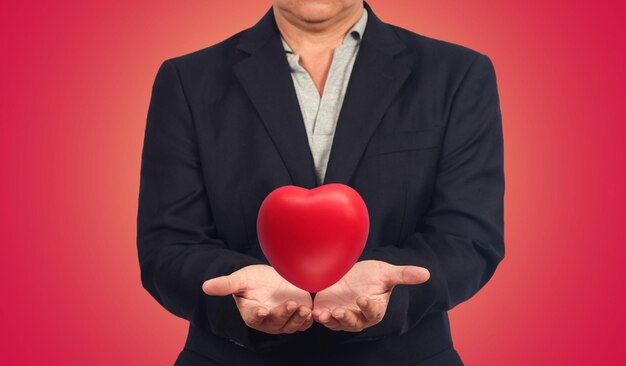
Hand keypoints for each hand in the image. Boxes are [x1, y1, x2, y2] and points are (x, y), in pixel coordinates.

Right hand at [202, 264, 313, 333]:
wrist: (273, 277)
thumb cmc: (254, 279)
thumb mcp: (241, 279)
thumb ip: (226, 284)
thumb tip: (205, 286)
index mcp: (252, 313)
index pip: (254, 317)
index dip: (258, 315)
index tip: (262, 311)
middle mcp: (268, 320)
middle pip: (276, 323)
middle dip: (283, 315)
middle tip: (291, 304)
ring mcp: (284, 320)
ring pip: (291, 325)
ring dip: (298, 319)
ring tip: (304, 309)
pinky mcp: (297, 316)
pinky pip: (303, 323)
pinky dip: (308, 320)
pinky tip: (312, 312)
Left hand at [311, 260, 429, 331]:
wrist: (349, 274)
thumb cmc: (370, 275)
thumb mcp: (386, 272)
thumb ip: (404, 275)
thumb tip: (427, 273)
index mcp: (375, 308)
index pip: (373, 311)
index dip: (368, 307)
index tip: (363, 298)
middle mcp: (358, 317)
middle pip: (353, 322)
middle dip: (346, 318)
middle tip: (339, 311)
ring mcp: (342, 316)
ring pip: (336, 323)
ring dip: (330, 320)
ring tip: (323, 314)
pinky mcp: (327, 312)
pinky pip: (322, 318)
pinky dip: (317, 317)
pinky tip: (312, 311)